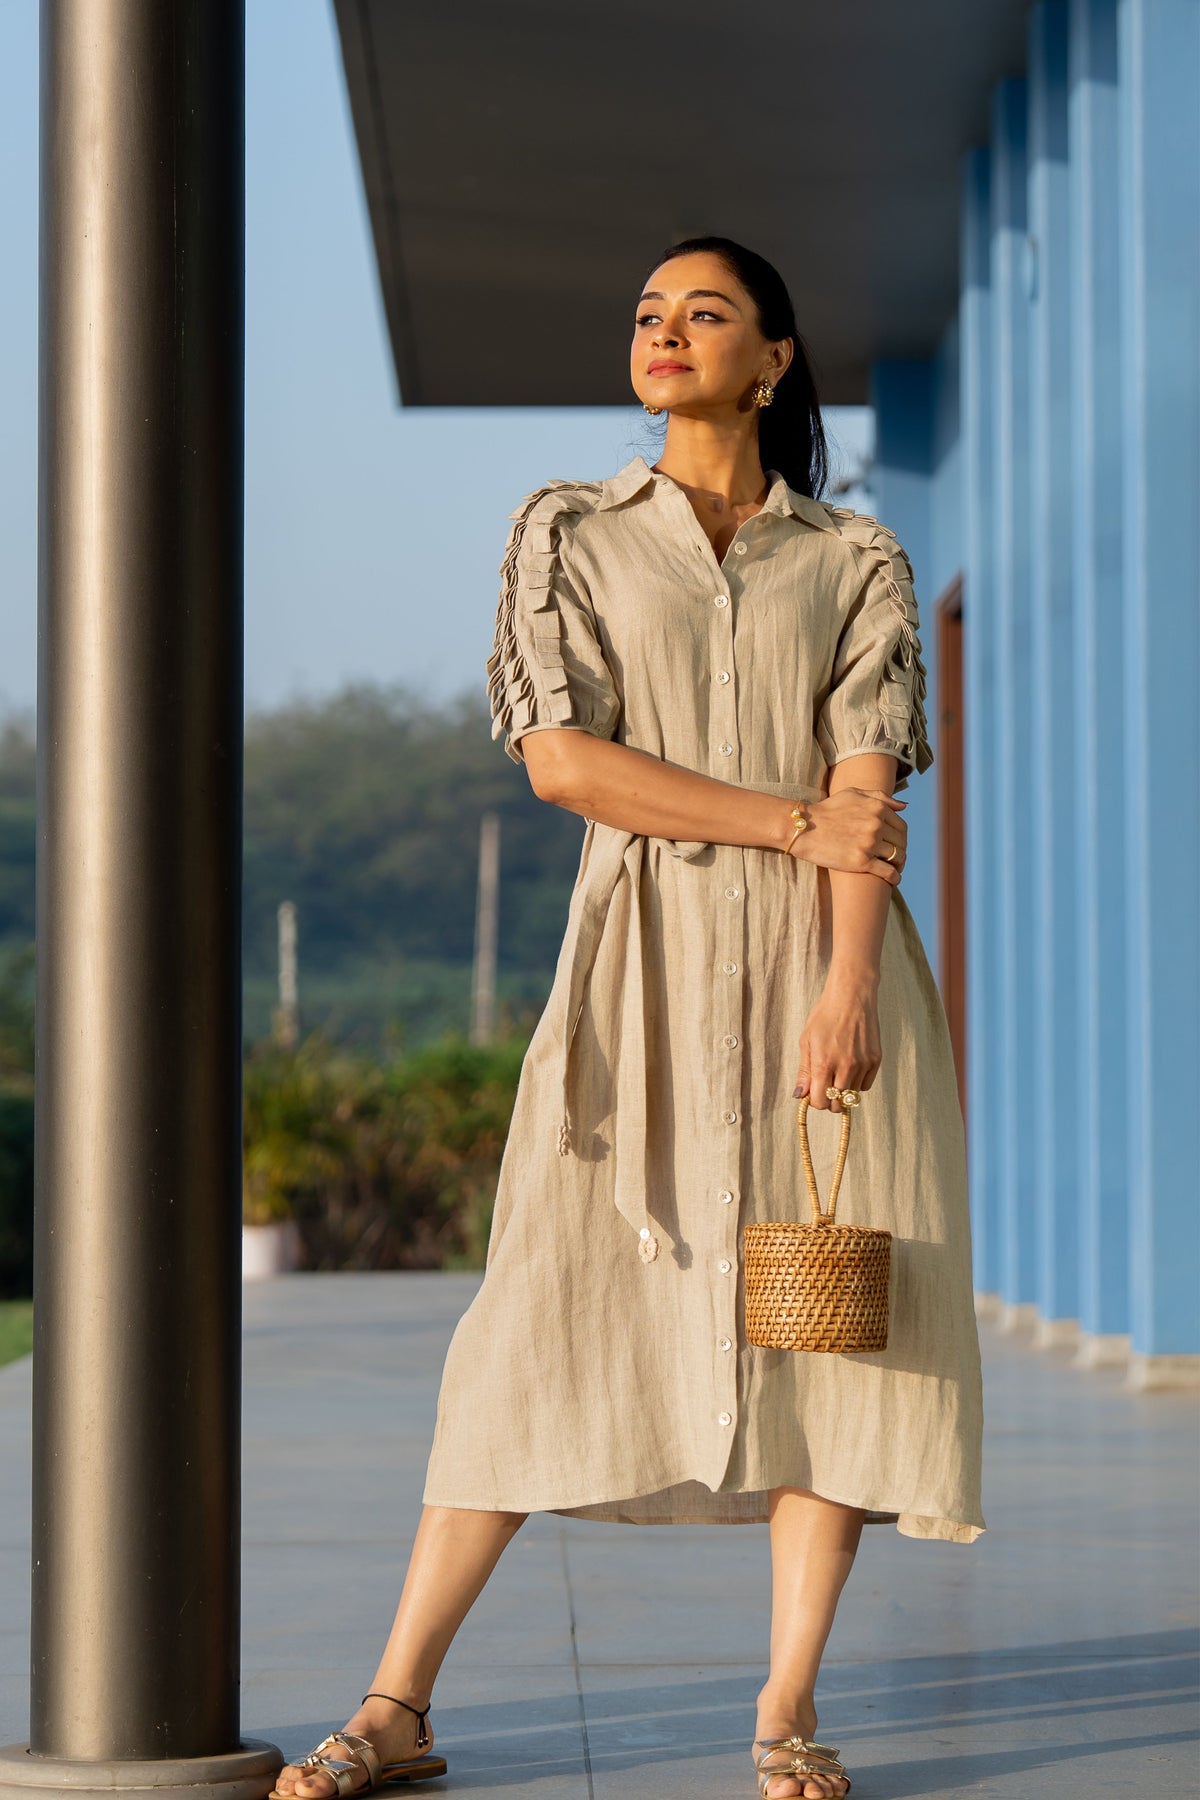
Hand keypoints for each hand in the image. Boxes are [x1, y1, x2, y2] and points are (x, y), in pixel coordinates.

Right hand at [790, 787, 905, 882]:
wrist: (803, 828)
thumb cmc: (827, 810)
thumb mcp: (853, 793)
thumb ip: (880, 797)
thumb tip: (904, 807)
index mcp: (877, 808)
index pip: (902, 827)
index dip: (902, 838)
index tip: (896, 845)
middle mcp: (876, 825)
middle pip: (901, 843)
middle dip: (901, 852)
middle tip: (896, 859)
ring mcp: (869, 843)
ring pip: (897, 857)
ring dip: (898, 865)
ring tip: (894, 869)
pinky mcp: (860, 862)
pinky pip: (888, 872)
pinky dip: (894, 878)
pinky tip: (894, 881)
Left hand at [792, 968, 881, 1110]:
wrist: (851, 996)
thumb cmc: (825, 1016)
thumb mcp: (807, 1041)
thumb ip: (804, 1071)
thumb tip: (799, 1095)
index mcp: (823, 1063)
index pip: (820, 1102)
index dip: (815, 1101)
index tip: (813, 1092)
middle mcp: (845, 1067)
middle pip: (837, 1104)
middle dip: (828, 1100)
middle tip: (825, 1085)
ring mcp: (862, 1064)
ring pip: (851, 1096)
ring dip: (843, 1091)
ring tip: (837, 1072)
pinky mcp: (875, 1060)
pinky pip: (865, 1085)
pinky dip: (856, 1083)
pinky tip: (850, 1068)